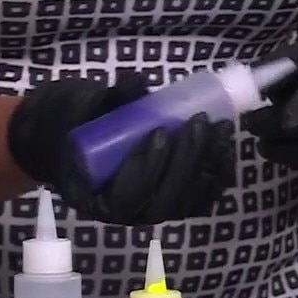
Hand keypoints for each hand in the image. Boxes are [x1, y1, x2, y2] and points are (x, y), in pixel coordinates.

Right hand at [8, 74, 236, 224]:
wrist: (73, 135)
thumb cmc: (73, 124)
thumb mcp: (81, 111)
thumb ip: (107, 101)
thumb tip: (137, 84)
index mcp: (94, 199)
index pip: (127, 198)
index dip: (148, 168)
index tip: (160, 132)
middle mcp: (127, 213)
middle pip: (165, 203)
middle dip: (186, 164)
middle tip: (199, 124)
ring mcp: (152, 209)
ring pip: (186, 203)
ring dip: (207, 167)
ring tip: (218, 130)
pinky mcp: (172, 200)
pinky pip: (199, 199)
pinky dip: (216, 176)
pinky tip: (224, 147)